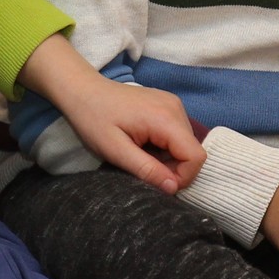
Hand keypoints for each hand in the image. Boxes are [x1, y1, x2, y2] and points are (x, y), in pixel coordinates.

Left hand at [20, 35, 204, 191]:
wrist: (82, 90)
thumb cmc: (93, 119)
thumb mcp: (115, 151)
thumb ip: (146, 170)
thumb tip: (173, 188)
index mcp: (165, 118)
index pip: (196, 156)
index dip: (182, 177)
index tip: (156, 182)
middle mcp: (176, 108)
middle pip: (192, 151)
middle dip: (173, 168)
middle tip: (141, 168)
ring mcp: (173, 104)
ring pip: (185, 144)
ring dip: (167, 158)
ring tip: (139, 154)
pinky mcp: (167, 105)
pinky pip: (177, 134)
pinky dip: (164, 147)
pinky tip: (142, 144)